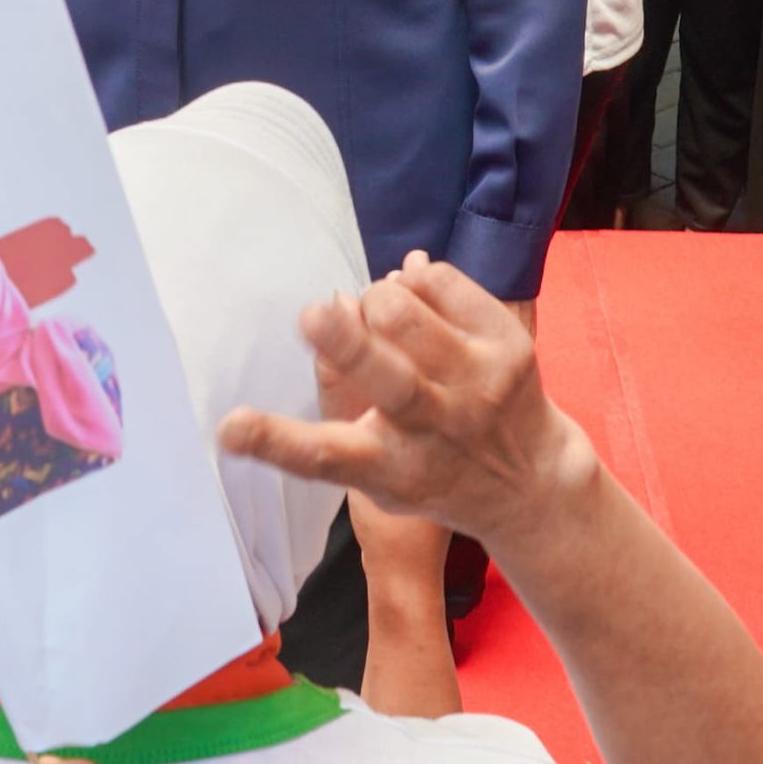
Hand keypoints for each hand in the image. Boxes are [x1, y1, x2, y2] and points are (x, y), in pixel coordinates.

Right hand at [218, 251, 593, 554]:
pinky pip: (440, 282)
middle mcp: (437, 430)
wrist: (531, 483)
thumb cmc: (430, 469)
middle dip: (346, 343)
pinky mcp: (511, 348)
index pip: (325, 459)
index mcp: (389, 468)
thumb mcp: (379, 471)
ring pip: (408, 314)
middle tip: (314, 314)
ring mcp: (482, 389)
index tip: (232, 427)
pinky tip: (415, 298)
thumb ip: (340, 410)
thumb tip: (310, 329)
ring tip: (378, 312)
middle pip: (388, 380)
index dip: (273, 442)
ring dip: (377, 300)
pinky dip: (415, 280)